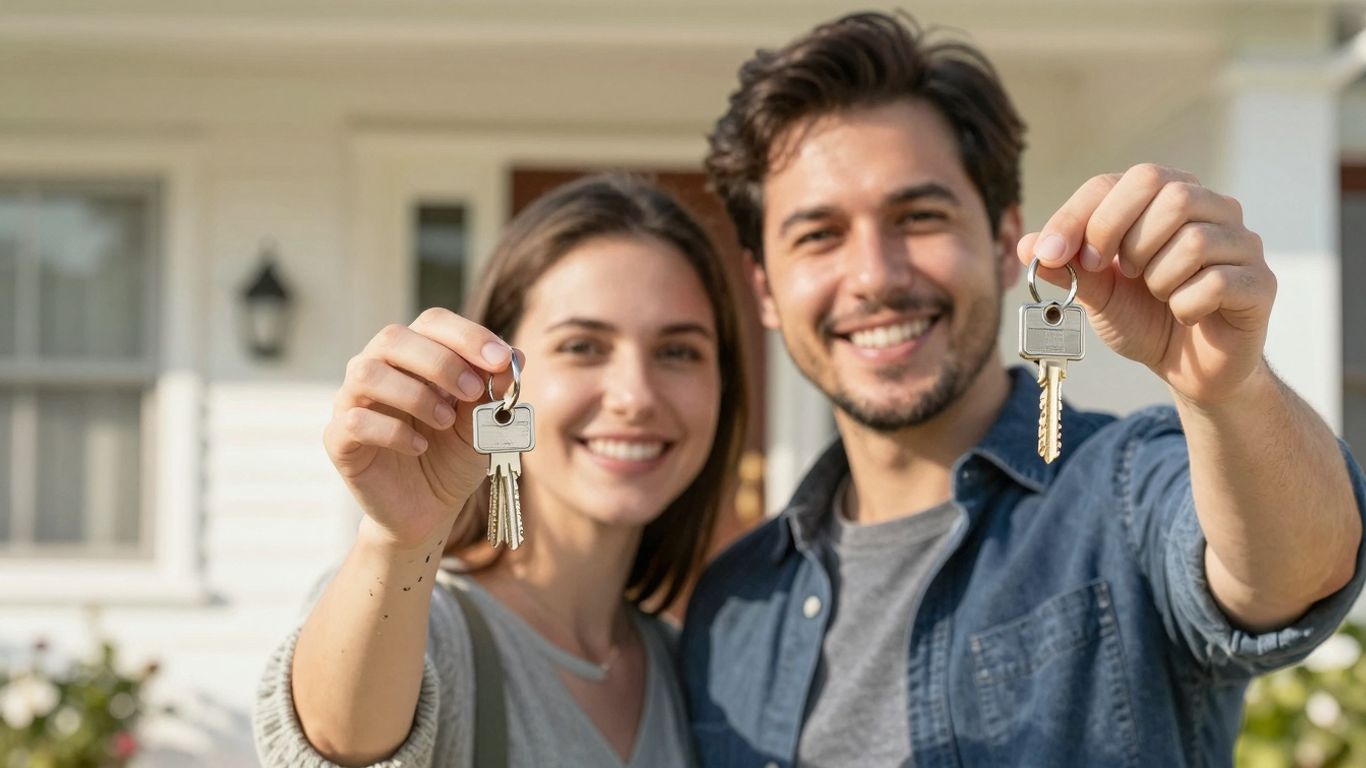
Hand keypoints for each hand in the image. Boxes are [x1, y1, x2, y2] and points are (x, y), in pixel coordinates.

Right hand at [322, 307, 520, 549]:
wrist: (430, 509)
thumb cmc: (453, 455)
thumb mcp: (484, 423)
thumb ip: (492, 390)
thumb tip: (512, 357)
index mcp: (415, 355)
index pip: (433, 322)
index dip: (468, 335)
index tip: (501, 360)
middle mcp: (378, 368)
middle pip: (393, 338)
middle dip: (440, 361)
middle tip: (473, 392)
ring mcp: (352, 401)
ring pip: (365, 373)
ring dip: (414, 394)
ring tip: (445, 421)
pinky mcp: (339, 439)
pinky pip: (354, 421)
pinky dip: (394, 432)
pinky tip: (419, 447)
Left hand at [1017, 164, 1276, 405]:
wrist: (1189, 368)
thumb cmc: (1144, 318)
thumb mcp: (1095, 293)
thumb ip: (1065, 267)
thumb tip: (1027, 246)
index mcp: (1167, 197)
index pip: (1123, 180)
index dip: (1081, 215)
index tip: (1052, 253)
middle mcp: (1212, 208)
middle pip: (1169, 192)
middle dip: (1125, 238)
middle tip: (1117, 273)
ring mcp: (1241, 243)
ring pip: (1193, 238)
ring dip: (1158, 278)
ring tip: (1159, 295)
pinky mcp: (1260, 282)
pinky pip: (1215, 281)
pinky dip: (1185, 305)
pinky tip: (1185, 314)